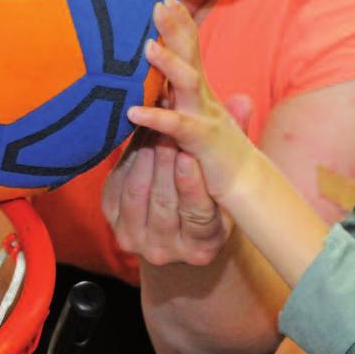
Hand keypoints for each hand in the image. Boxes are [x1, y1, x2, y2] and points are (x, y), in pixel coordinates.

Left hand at [103, 94, 251, 265]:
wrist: (173, 230)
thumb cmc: (210, 201)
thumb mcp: (226, 185)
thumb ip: (234, 145)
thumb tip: (242, 101)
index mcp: (202, 248)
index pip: (198, 216)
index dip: (192, 185)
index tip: (189, 155)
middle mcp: (166, 252)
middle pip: (165, 202)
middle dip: (166, 162)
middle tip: (168, 128)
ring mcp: (135, 241)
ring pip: (139, 192)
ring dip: (145, 156)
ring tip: (152, 127)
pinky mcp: (112, 224)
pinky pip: (118, 188)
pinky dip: (128, 159)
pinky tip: (137, 136)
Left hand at [127, 0, 261, 202]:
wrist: (244, 184)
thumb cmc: (213, 152)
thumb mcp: (190, 118)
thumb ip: (175, 96)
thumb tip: (154, 77)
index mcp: (198, 90)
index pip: (189, 48)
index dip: (179, 21)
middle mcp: (203, 98)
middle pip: (190, 54)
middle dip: (175, 27)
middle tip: (158, 2)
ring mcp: (206, 117)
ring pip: (188, 83)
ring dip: (168, 63)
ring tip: (145, 46)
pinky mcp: (203, 142)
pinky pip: (178, 127)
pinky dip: (155, 118)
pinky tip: (132, 112)